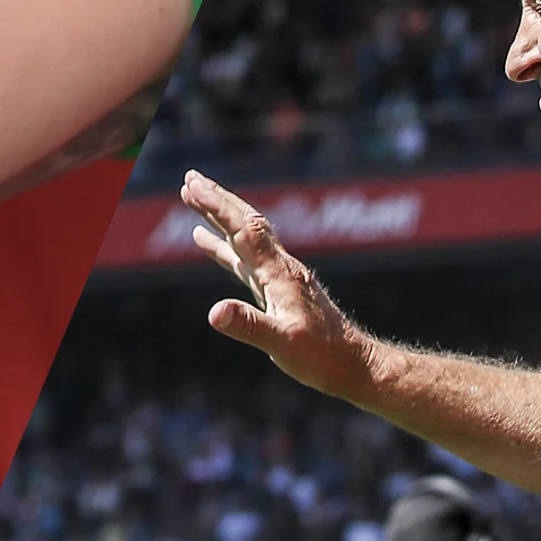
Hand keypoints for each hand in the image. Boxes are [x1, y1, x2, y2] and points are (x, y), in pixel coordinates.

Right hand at [179, 170, 380, 400]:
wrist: (350, 362)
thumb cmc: (320, 356)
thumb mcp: (282, 344)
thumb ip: (249, 325)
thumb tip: (214, 312)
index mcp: (279, 273)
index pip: (244, 230)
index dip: (217, 208)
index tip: (192, 187)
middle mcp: (279, 266)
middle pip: (245, 222)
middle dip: (217, 199)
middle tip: (190, 177)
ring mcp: (278, 275)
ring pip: (244, 235)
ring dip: (218, 214)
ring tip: (192, 196)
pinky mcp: (275, 287)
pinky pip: (243, 256)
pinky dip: (222, 244)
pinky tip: (205, 240)